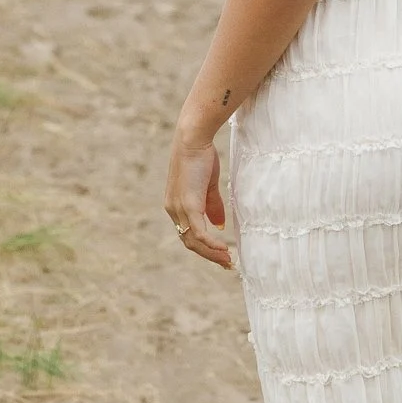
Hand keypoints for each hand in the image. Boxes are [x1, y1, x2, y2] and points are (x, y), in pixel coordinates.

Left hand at [166, 125, 232, 268]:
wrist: (193, 138)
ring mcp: (179, 208)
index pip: (188, 234)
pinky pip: (198, 232)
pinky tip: (223, 249)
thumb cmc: (201, 156)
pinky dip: (211, 244)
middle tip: (227, 264)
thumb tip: (219, 225)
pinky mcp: (188, 205)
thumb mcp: (208, 185)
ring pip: (193, 241)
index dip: (204, 247)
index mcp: (176, 205)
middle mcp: (173, 210)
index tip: (221, 254)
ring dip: (211, 253)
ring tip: (227, 260)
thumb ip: (212, 206)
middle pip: (189, 242)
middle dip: (209, 255)